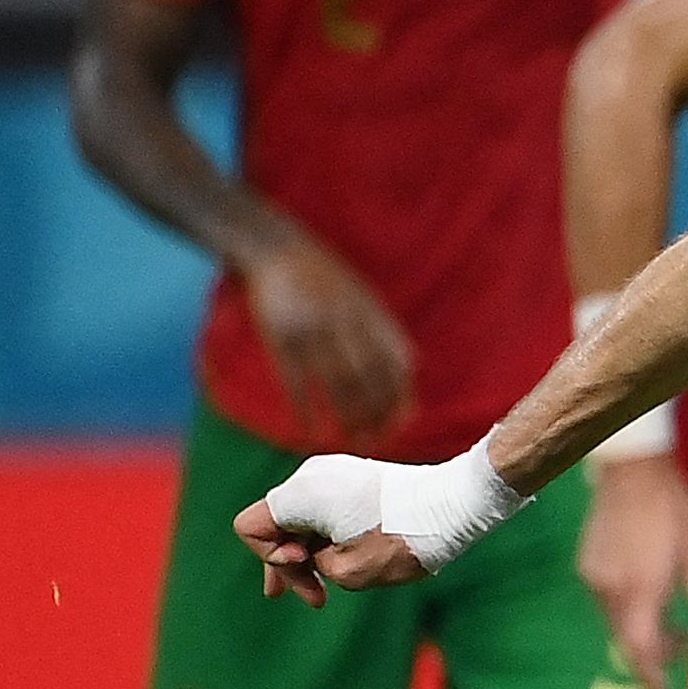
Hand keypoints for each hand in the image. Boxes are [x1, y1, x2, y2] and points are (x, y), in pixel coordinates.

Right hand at [234, 488, 413, 606]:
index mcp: (303, 493)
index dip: (270, 557)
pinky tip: (338, 562)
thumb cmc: (402, 539)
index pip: (251, 527)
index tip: (308, 567)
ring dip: (309, 553)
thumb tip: (310, 550)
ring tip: (319, 592)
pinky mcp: (355, 476)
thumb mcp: (347, 571)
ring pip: (301, 517)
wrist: (455, 504)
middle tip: (313, 599)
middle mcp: (312, 475)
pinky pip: (324, 508)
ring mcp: (334, 472)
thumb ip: (311, 565)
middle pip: (275, 522)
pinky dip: (326, 536)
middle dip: (289, 563)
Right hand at [239, 231, 415, 446]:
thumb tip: (409, 371)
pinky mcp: (281, 336)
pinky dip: (305, 409)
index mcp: (370, 312)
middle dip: (376, 415)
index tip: (402, 422)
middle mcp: (346, 323)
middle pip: (370, 379)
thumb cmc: (323, 277)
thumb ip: (384, 330)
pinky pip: (297, 381)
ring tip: (350, 440)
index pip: (398, 363)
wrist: (277, 247)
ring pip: (338, 385)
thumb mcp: (363, 296)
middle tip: (374, 441)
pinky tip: (312, 430)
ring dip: (347, 418)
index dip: (401, 396)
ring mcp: (313, 329)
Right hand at [577, 454, 687, 684]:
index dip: (651, 676)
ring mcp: (594, 577)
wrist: (630, 468)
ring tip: (670, 619)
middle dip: (652, 651)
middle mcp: (611, 590)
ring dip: (640, 628)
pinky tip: (647, 593)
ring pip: (615, 620)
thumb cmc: (672, 506)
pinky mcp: (587, 564)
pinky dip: (627, 609)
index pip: (641, 649)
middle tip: (683, 645)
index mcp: (642, 590)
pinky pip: (606, 600)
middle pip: (627, 639)